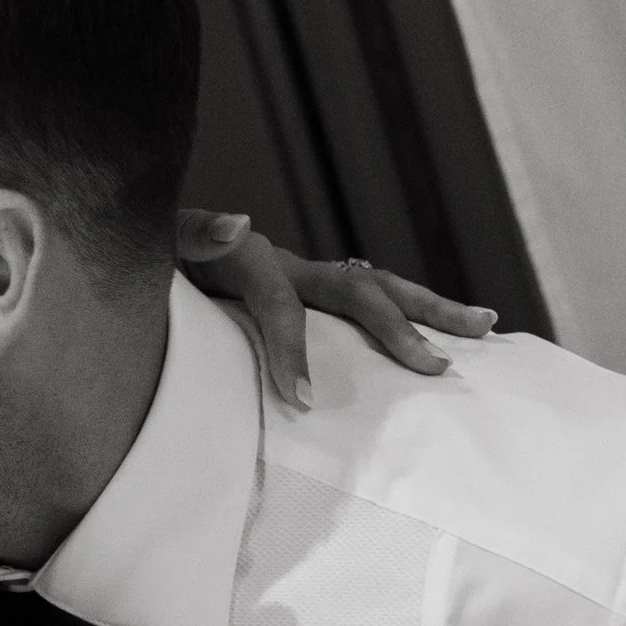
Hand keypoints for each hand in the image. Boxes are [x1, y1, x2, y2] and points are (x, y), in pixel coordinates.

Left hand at [175, 207, 496, 409]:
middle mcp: (286, 264)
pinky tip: (439, 341)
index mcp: (249, 261)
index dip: (293, 349)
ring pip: (376, 287)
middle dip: (400, 326)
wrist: (140, 241)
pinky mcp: (303, 288)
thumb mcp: (158, 245)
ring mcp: (301, 275)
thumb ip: (193, 234)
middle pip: (357, 287)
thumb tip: (241, 224)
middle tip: (438, 367)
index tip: (304, 401)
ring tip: (485, 326)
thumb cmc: (147, 258)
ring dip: (428, 310)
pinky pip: (364, 303)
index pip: (283, 302)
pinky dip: (406, 319)